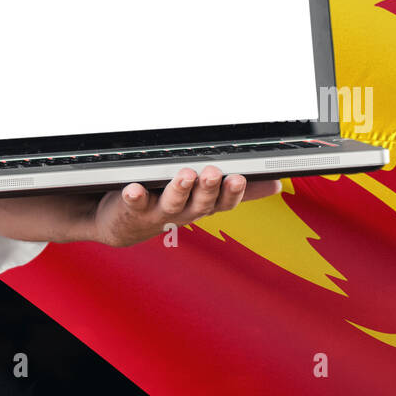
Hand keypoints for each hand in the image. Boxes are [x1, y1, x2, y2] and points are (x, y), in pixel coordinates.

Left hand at [0, 165, 281, 246]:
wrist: (118, 223)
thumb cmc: (162, 202)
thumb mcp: (201, 197)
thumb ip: (234, 190)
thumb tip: (278, 186)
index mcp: (200, 206)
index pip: (224, 202)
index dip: (234, 193)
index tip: (242, 178)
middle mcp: (180, 212)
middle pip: (200, 204)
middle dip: (209, 189)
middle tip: (214, 173)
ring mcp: (155, 214)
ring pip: (171, 204)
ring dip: (179, 190)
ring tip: (185, 174)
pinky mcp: (129, 210)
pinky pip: (133, 203)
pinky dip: (134, 196)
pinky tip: (134, 187)